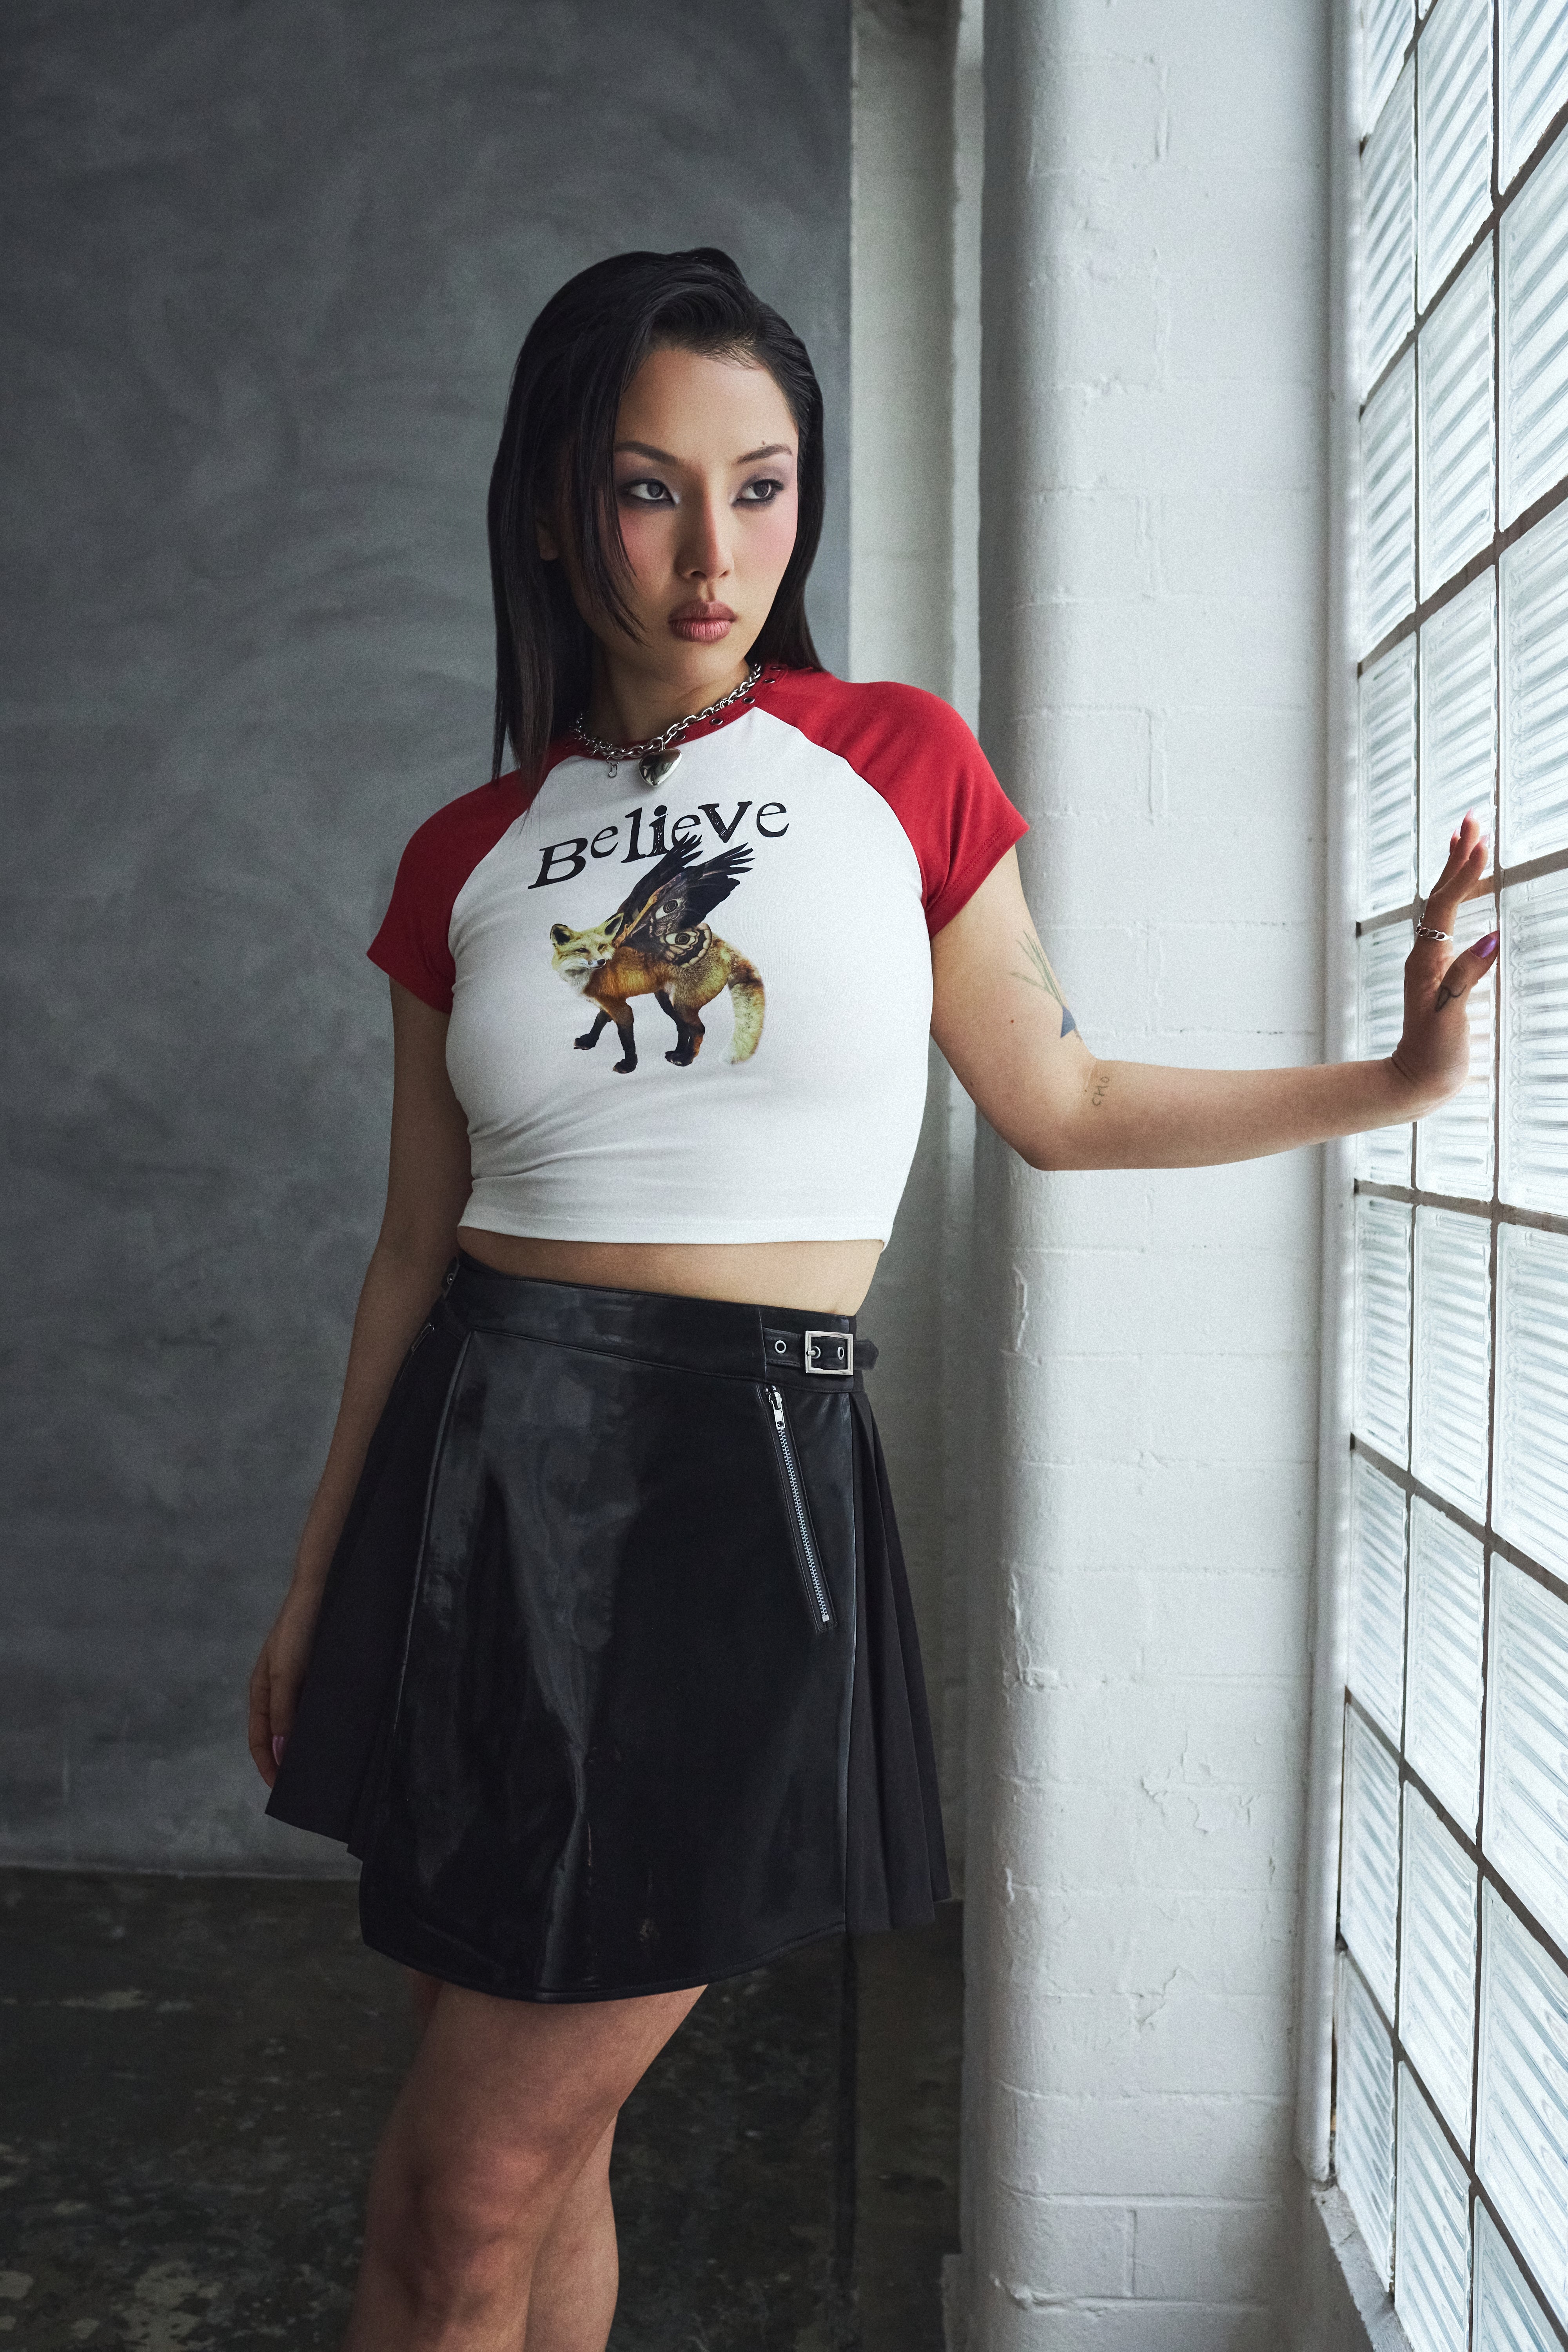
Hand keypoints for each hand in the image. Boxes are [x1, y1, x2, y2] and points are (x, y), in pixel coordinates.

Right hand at [247, 1582, 322, 1788]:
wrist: (323, 1589)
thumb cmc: (297, 1628)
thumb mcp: (284, 1673)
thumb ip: (282, 1713)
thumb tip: (280, 1755)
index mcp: (261, 1692)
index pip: (259, 1740)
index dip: (267, 1765)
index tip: (281, 1790)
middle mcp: (279, 1691)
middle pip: (280, 1735)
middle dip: (288, 1761)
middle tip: (307, 1785)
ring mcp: (300, 1683)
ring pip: (301, 1723)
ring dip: (308, 1744)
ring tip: (326, 1766)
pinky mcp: (321, 1675)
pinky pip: (318, 1707)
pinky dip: (323, 1724)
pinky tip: (339, 1735)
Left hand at [1389, 812, 1497, 1109]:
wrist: (1418, 1082)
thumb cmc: (1436, 1055)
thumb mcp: (1452, 1017)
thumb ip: (1467, 978)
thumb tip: (1489, 938)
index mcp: (1428, 960)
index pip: (1446, 905)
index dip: (1464, 872)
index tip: (1480, 840)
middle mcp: (1425, 954)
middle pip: (1441, 894)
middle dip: (1457, 856)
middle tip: (1471, 818)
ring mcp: (1431, 961)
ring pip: (1442, 904)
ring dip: (1455, 870)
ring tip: (1465, 838)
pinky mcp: (1439, 971)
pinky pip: (1447, 922)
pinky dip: (1456, 897)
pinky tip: (1464, 891)